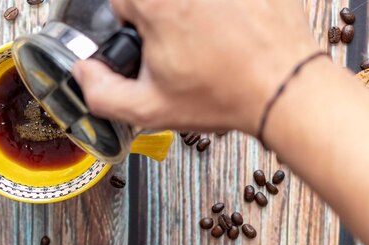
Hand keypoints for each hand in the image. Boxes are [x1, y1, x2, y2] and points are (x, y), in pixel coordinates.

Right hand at [72, 0, 318, 134]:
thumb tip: (84, 74)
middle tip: (187, 42)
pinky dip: (224, 9)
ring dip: (196, 12)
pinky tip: (233, 26)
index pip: (122, 1)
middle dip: (164, 14)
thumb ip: (102, 93)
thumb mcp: (152, 109)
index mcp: (152, 0)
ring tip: (214, 35)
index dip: (135, 26)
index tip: (153, 41)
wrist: (284, 87)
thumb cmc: (228, 94)